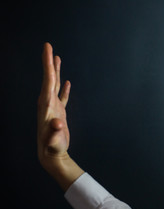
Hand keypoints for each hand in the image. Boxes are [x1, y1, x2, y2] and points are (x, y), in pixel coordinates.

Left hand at [37, 42, 82, 190]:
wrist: (51, 155)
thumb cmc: (52, 149)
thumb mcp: (53, 141)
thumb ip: (54, 132)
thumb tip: (58, 124)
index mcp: (46, 105)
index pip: (47, 81)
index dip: (48, 65)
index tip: (47, 50)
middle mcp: (47, 103)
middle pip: (49, 79)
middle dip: (49, 63)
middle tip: (48, 47)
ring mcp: (53, 108)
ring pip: (54, 85)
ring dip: (56, 72)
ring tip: (57, 58)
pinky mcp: (59, 113)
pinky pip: (62, 96)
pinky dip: (64, 88)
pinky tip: (67, 82)